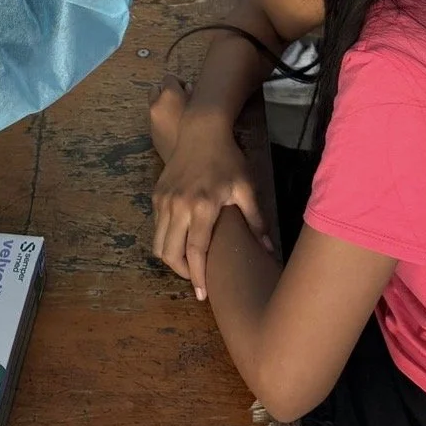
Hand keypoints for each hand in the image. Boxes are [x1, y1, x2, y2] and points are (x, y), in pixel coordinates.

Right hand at [150, 78, 270, 298]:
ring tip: (189, 265)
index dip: (198, 277)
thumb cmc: (228, 159)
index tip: (203, 295)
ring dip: (172, 259)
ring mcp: (164, 200)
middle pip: (171, 254)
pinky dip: (167, 240)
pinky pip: (157, 227)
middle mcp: (178, 206)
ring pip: (159, 243)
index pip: (195, 252)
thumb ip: (255, 220)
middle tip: (197, 281)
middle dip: (183, 273)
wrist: (201, 129)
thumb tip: (268, 249)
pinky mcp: (156, 195)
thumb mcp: (246, 187)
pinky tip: (182, 241)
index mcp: (202, 206)